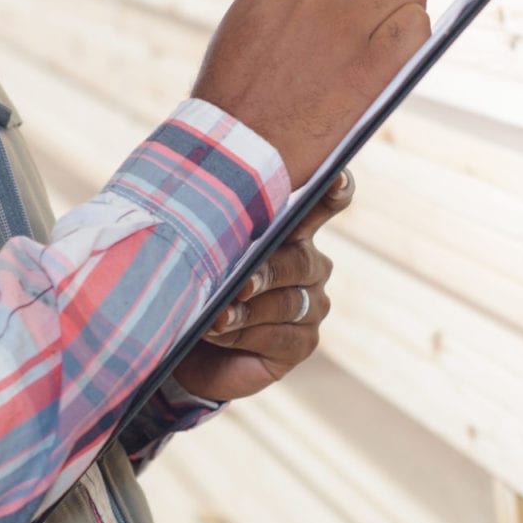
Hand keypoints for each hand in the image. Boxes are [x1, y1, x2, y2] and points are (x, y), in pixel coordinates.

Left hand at [171, 167, 354, 402]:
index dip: (334, 190)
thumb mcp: (201, 254)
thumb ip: (217, 238)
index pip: (322, 205)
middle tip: (240, 285)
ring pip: (287, 302)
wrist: (186, 343)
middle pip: (299, 260)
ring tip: (215, 317)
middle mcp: (309, 264)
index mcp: (288, 230)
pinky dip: (244, 335)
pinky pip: (280, 336)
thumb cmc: (193, 285)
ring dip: (246, 311)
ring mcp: (311, 305)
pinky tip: (219, 332)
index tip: (335, 178)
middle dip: (267, 272)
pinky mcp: (304, 342)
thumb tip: (216, 234)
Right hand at [192, 0, 428, 187]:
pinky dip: (414, 35)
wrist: (235, 144)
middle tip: (375, 23)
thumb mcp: (250, 17)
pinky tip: (396, 55)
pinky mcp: (374, 63)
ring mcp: (347, 25)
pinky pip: (418, 24)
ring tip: (387, 38)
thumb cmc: (237, 89)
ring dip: (404, 10)